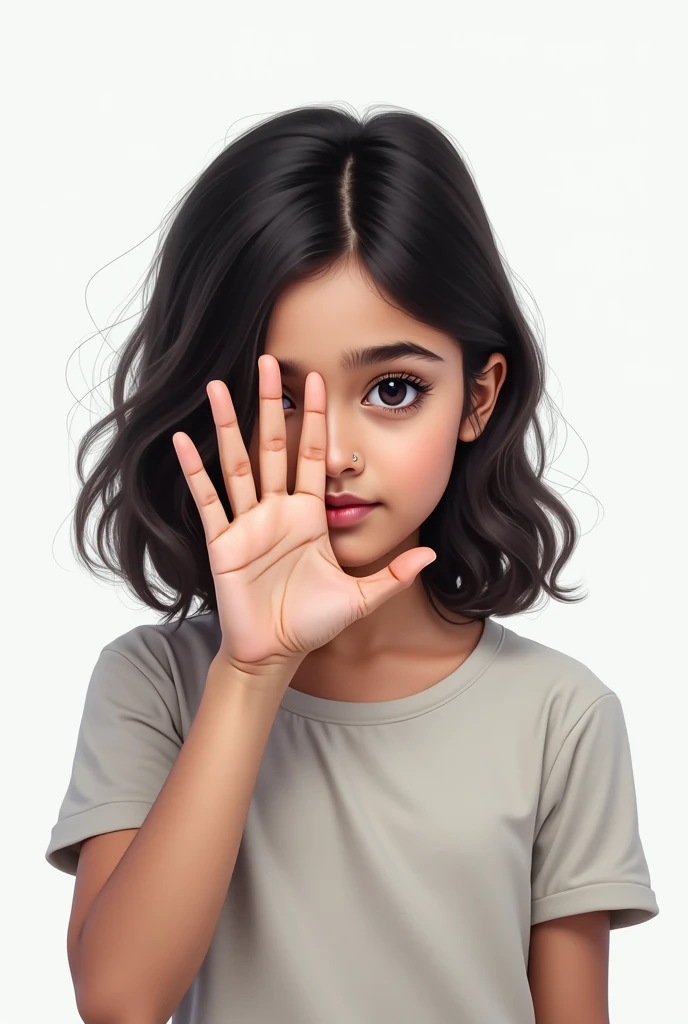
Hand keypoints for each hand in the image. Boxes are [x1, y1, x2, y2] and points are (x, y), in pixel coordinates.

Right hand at [172, 354, 435, 676]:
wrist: (275, 652)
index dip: (316, 419)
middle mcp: (277, 511)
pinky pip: (209, 501)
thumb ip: (394, 576)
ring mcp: (248, 524)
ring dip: (226, 425)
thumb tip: (432, 555)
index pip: (314, 456)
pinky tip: (181, 440)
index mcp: (309, 516)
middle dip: (272, 405)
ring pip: (236, 463)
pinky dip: (194, 471)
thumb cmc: (312, 623)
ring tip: (216, 386)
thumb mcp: (360, 599)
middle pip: (273, 446)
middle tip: (267, 362)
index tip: (315, 379)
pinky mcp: (224, 543)